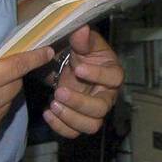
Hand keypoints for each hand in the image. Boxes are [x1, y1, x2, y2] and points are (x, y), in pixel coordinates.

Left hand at [44, 24, 123, 138]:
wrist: (68, 63)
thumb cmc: (80, 51)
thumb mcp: (82, 41)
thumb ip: (83, 39)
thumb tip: (81, 30)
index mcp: (112, 73)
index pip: (114, 78)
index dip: (98, 75)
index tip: (78, 69)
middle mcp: (107, 95)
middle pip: (101, 108)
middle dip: (79, 103)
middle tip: (60, 92)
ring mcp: (94, 111)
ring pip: (91, 125)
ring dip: (70, 117)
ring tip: (53, 104)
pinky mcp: (79, 120)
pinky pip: (74, 132)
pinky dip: (60, 126)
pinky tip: (47, 113)